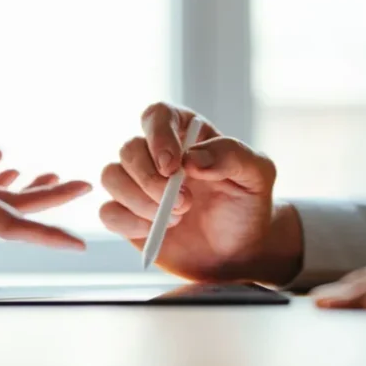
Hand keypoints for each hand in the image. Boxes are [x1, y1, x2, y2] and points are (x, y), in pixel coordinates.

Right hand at [99, 102, 301, 282]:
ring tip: (176, 219)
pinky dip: (129, 223)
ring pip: (111, 177)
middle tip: (184, 204)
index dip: (158, 137)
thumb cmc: (247, 205)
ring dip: (139, 202)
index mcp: (185, 133)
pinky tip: (156, 231)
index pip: (157, 116)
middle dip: (152, 180)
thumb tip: (193, 158)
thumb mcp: (257, 175)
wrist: (239, 249)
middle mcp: (155, 154)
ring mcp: (137, 184)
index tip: (172, 167)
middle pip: (129, 149)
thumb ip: (232, 155)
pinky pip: (108, 212)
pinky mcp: (127, 215)